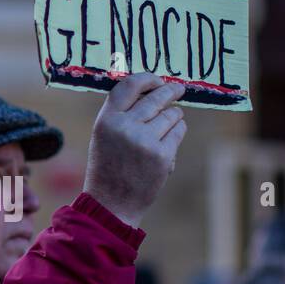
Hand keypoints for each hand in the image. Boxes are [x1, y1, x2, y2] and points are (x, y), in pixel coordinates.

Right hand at [82, 73, 187, 227]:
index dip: (147, 79)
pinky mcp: (162, 154)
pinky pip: (178, 131)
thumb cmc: (109, 167)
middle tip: (179, 89)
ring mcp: (145, 140)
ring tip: (165, 128)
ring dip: (174, 117)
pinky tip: (167, 144)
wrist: (111, 204)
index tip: (159, 80)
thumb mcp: (104, 135)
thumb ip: (122, 113)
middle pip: (156, 97)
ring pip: (172, 114)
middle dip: (171, 91)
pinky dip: (177, 133)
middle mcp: (125, 127)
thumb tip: (152, 89)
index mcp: (106, 120)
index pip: (129, 85)